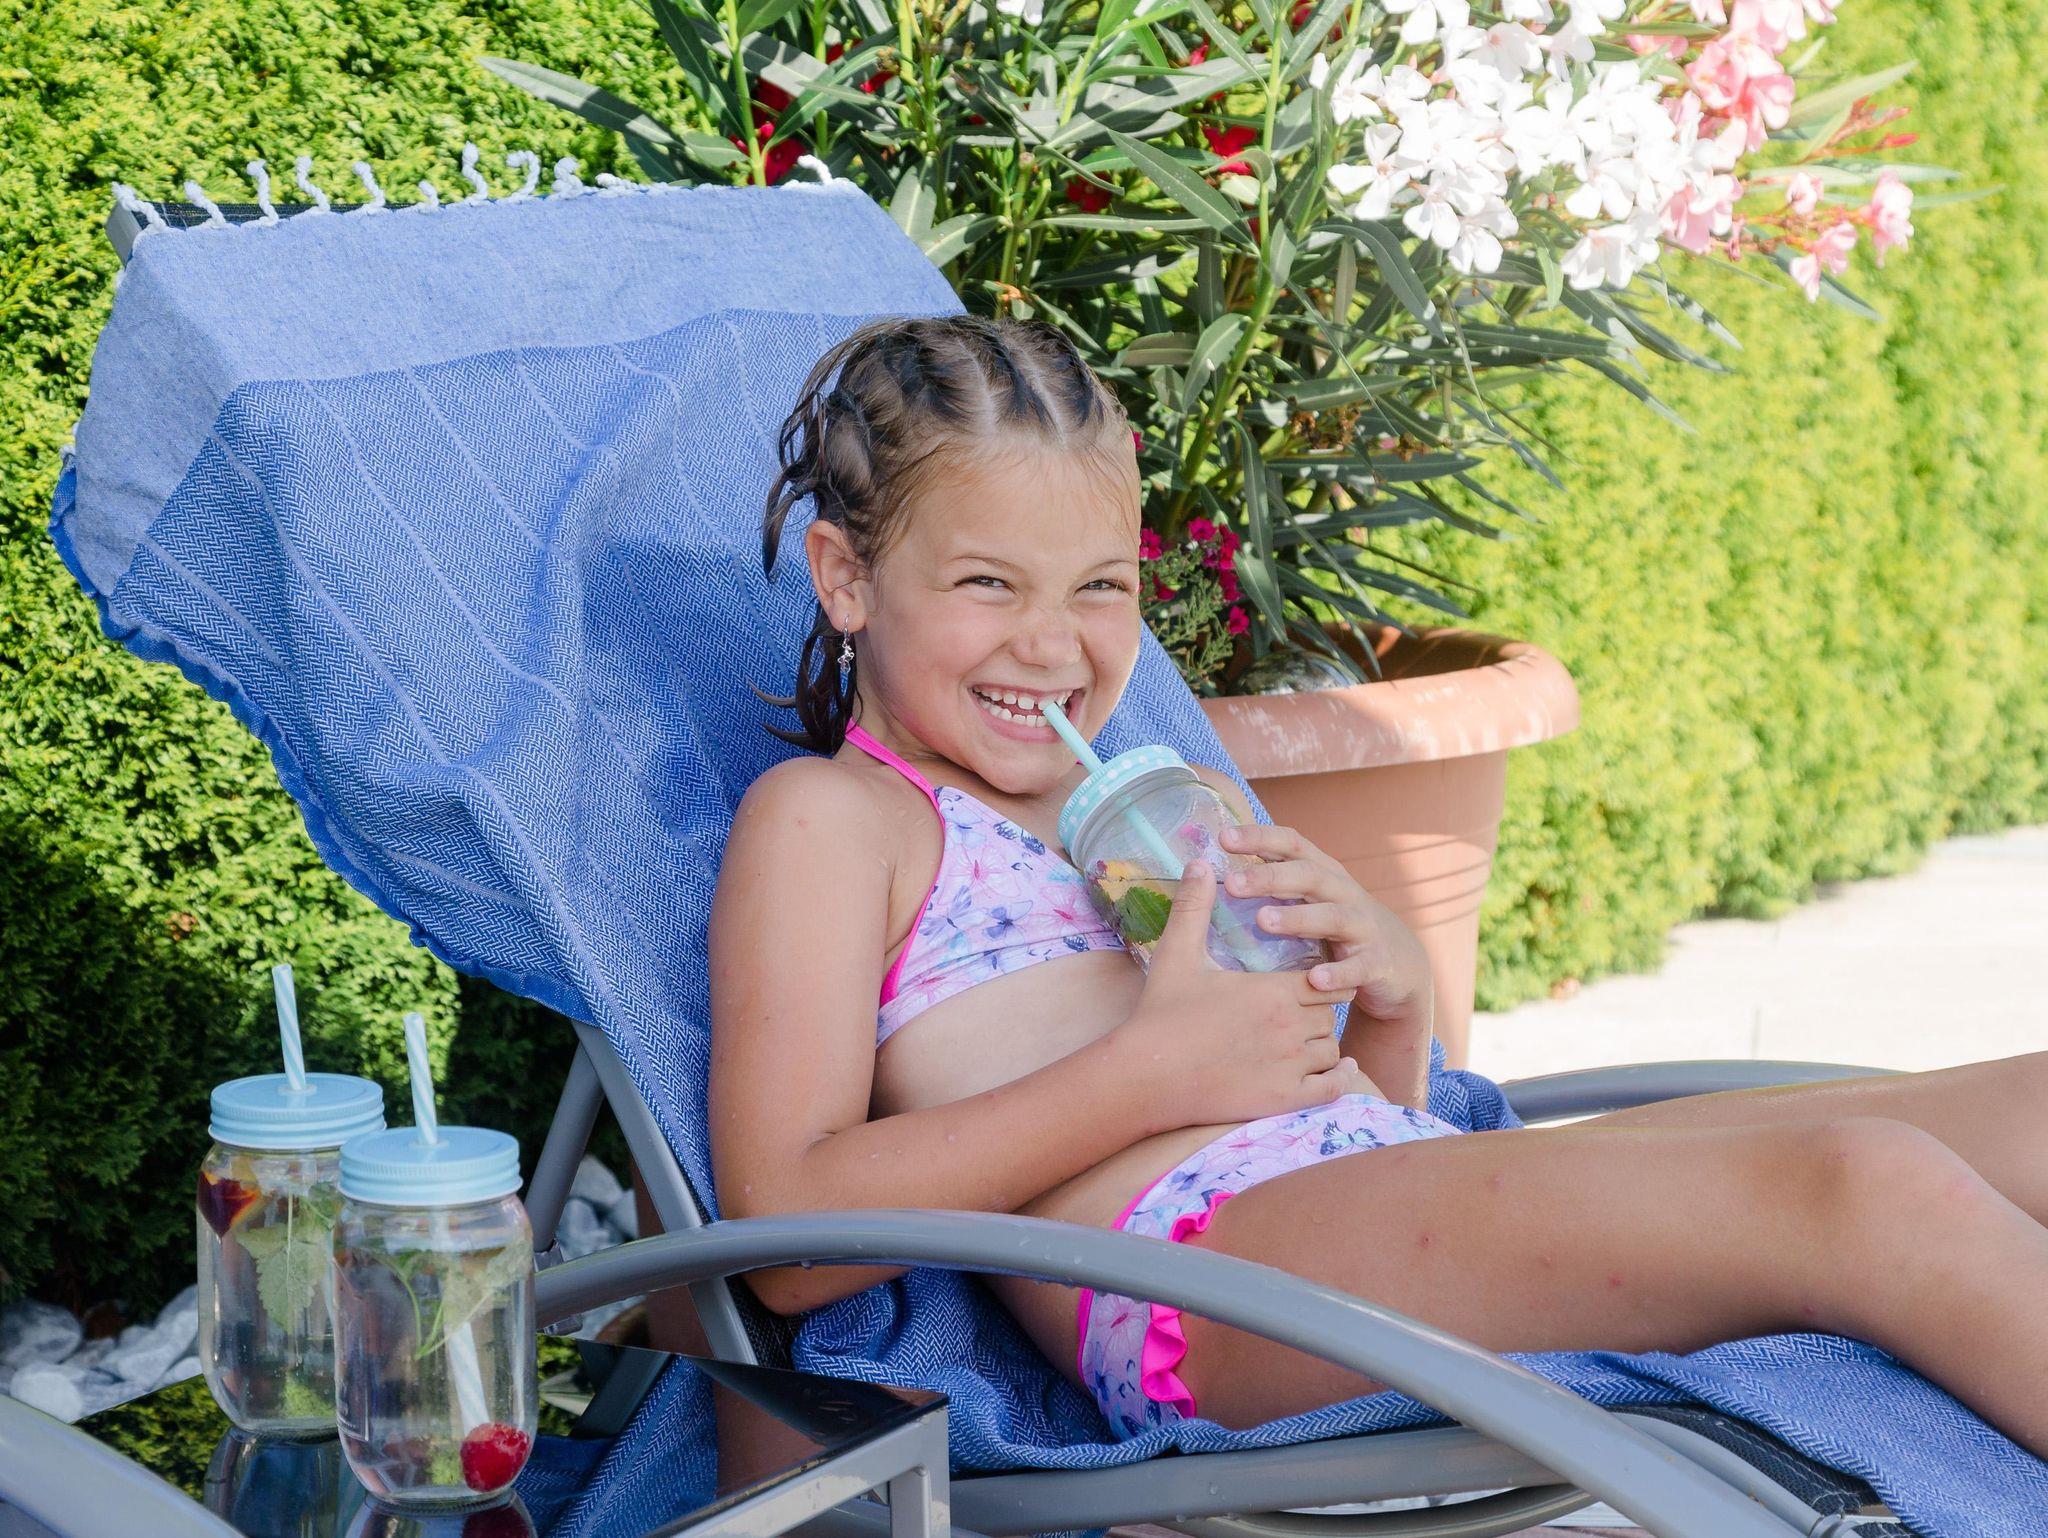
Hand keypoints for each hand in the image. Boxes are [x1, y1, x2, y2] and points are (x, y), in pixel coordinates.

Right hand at [1116, 864, 1374, 1131]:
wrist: (1145, 1077)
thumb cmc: (1160, 1014)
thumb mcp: (1177, 954)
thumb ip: (1194, 907)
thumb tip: (1199, 862)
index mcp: (1273, 990)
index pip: (1323, 977)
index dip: (1319, 978)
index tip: (1308, 980)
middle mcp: (1290, 1027)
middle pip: (1330, 1013)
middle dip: (1319, 1010)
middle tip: (1301, 1012)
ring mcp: (1290, 1066)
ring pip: (1331, 1049)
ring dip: (1324, 1044)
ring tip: (1306, 1040)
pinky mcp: (1285, 1099)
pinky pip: (1333, 1088)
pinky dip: (1341, 1079)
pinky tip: (1340, 1071)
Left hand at [1217, 822, 1433, 1032]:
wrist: (1398, 965)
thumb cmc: (1335, 929)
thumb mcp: (1308, 900)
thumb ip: (1270, 886)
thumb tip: (1207, 875)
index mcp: (1322, 873)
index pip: (1291, 845)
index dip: (1260, 838)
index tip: (1224, 838)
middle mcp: (1343, 893)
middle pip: (1308, 876)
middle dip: (1269, 878)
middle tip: (1232, 884)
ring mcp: (1363, 926)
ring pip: (1332, 917)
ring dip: (1297, 919)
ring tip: (1263, 922)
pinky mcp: (1377, 963)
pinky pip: (1358, 968)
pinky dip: (1339, 973)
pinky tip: (1315, 980)